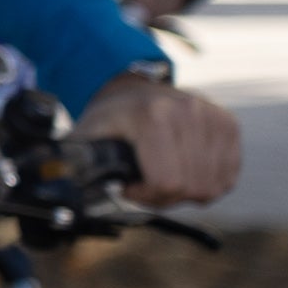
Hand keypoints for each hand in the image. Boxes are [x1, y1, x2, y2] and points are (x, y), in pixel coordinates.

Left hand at [76, 70, 241, 205]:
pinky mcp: (229, 125)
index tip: (128, 186)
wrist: (133, 91)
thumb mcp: (86, 137)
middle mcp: (189, 111)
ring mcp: (213, 116)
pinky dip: (205, 184)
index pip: (167, 183)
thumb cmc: (110, 120)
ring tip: (162, 173)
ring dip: (185, 191)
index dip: (145, 196)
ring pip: (211, 187)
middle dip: (163, 195)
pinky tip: (183, 169)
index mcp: (153, 116)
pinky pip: (226, 179)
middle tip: (144, 181)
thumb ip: (74, 163)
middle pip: (190, 188)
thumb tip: (58, 184)